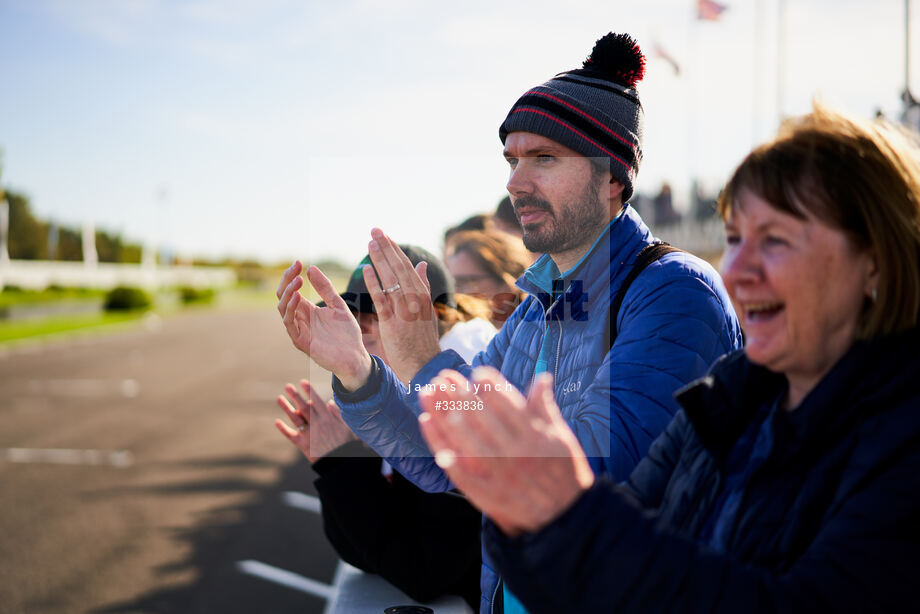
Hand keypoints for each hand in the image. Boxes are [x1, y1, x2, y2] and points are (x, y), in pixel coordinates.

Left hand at [275, 379, 357, 462]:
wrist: (340, 462)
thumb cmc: (345, 444)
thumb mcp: (346, 427)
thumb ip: (337, 414)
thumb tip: (329, 402)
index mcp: (328, 419)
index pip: (316, 401)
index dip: (309, 391)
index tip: (303, 382)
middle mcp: (317, 424)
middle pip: (304, 407)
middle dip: (296, 396)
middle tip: (288, 386)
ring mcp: (309, 434)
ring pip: (296, 418)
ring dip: (287, 408)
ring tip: (279, 398)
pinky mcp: (303, 445)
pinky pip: (291, 435)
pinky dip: (283, 429)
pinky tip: (276, 422)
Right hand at [276, 261, 372, 389]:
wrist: (355, 357)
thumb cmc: (347, 334)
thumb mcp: (338, 305)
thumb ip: (326, 288)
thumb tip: (311, 268)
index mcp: (306, 310)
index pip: (291, 289)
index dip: (292, 276)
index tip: (298, 262)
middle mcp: (299, 319)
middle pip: (283, 296)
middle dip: (287, 280)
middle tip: (296, 267)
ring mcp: (298, 330)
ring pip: (283, 308)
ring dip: (288, 293)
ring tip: (298, 281)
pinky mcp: (300, 341)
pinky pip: (290, 323)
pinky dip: (291, 309)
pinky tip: (298, 296)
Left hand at [363, 229, 441, 381]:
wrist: (424, 365)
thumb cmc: (423, 340)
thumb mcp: (427, 310)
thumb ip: (423, 285)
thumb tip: (421, 263)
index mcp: (423, 294)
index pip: (407, 266)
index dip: (395, 250)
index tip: (384, 235)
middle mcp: (415, 299)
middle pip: (399, 268)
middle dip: (386, 247)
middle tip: (374, 230)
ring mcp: (405, 310)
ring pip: (391, 279)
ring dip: (380, 259)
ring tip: (370, 242)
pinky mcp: (394, 322)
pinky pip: (382, 299)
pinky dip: (375, 283)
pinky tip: (366, 270)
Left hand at [417, 368, 594, 536]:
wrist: (567, 519)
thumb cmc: (564, 473)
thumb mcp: (562, 438)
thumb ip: (546, 409)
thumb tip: (541, 378)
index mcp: (536, 437)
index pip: (510, 405)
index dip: (492, 386)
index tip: (478, 373)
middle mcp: (518, 454)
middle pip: (486, 421)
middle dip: (466, 398)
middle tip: (450, 381)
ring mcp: (502, 475)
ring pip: (471, 445)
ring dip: (453, 424)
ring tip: (437, 402)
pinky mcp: (490, 496)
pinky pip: (464, 475)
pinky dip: (449, 457)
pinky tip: (435, 440)